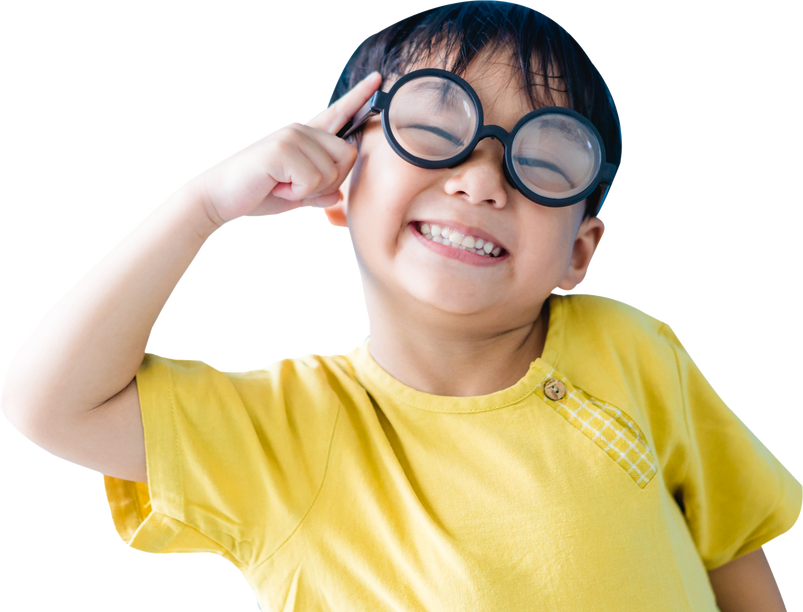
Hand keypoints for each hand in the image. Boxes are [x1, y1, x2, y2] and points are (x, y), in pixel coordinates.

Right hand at [193, 71, 381, 227]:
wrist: (219, 196)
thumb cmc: (255, 192)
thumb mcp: (294, 194)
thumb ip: (318, 193)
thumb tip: (336, 197)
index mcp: (305, 136)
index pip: (338, 113)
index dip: (359, 97)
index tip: (378, 80)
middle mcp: (301, 130)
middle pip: (348, 155)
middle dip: (330, 181)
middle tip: (297, 186)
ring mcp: (291, 137)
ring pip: (332, 173)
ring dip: (309, 190)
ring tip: (282, 185)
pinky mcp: (282, 150)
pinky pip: (313, 182)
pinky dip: (297, 194)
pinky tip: (276, 186)